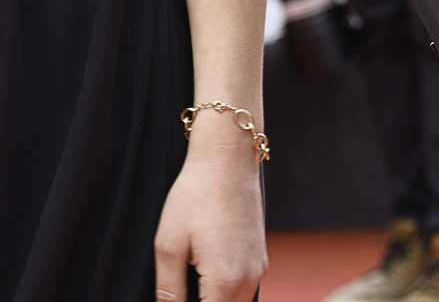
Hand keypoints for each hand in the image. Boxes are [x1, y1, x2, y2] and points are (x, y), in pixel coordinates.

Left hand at [153, 112, 267, 300]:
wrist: (228, 160)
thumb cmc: (195, 197)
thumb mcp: (169, 247)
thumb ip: (168, 292)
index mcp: (225, 281)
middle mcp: (250, 279)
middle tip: (176, 297)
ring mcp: (259, 267)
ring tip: (187, 292)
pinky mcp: (260, 256)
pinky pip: (244, 291)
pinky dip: (225, 296)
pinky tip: (203, 287)